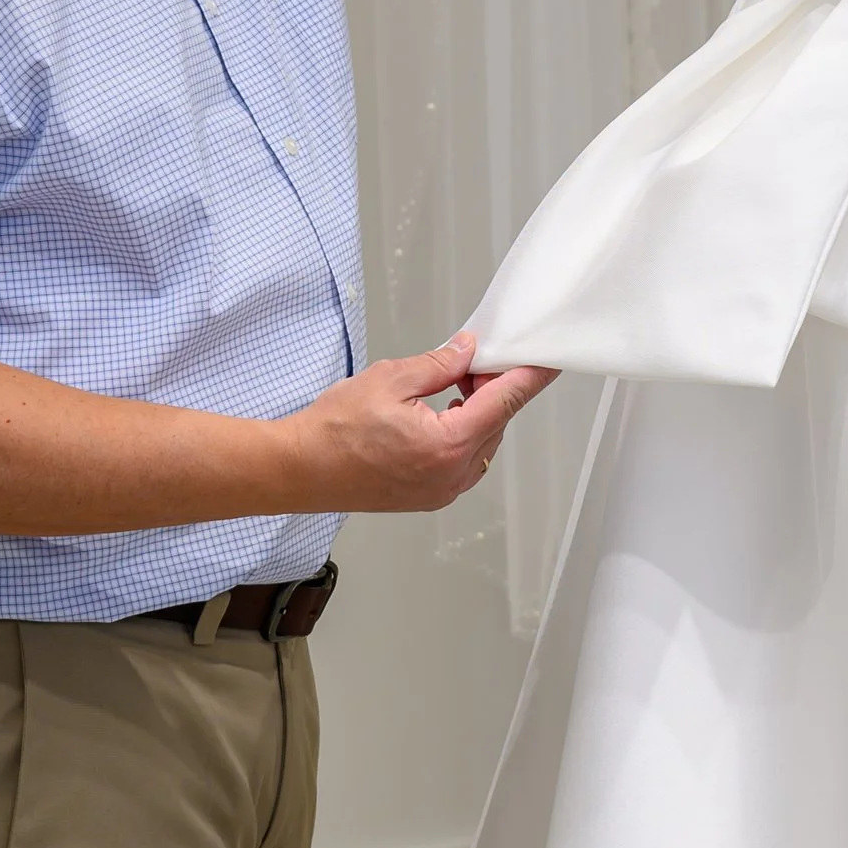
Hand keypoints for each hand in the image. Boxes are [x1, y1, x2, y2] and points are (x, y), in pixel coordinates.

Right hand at [286, 333, 557, 512]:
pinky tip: (443, 410)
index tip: (547, 361)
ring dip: (478, 411)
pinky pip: (464, 460)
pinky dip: (463, 432)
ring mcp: (441, 490)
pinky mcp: (428, 495)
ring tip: (454, 383)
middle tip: (475, 359)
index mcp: (447, 445)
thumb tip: (468, 352)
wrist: (300, 468)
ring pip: (482, 442)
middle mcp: (451, 475)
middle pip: (495, 423)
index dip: (528, 377)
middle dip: (493, 389)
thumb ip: (439, 364)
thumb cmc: (334, 430)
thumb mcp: (391, 378)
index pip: (503, 402)